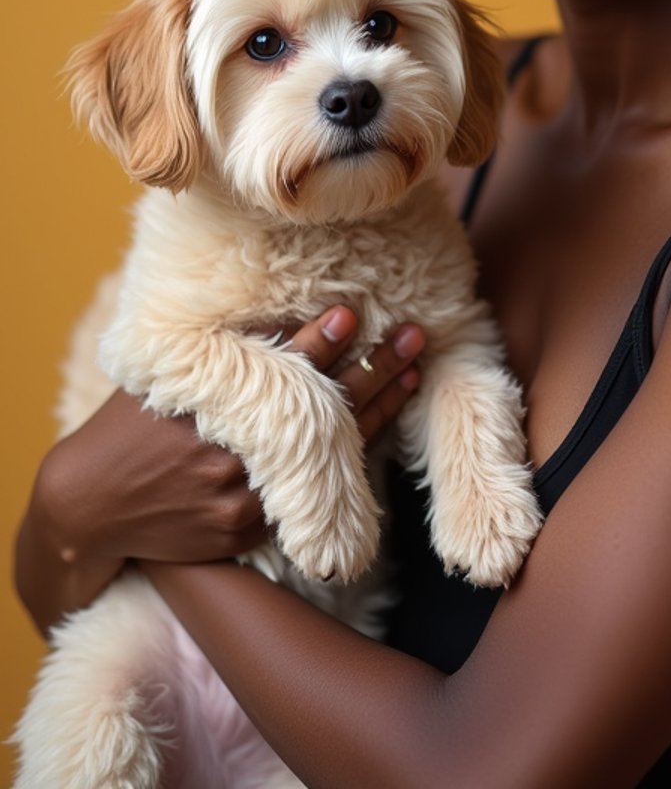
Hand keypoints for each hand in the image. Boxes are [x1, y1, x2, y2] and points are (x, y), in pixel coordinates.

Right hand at [15, 311, 423, 634]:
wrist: (87, 509)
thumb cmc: (130, 425)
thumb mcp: (167, 377)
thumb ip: (217, 351)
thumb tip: (281, 305)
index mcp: (205, 409)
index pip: (276, 373)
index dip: (318, 344)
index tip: (352, 315)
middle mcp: (227, 458)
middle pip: (318, 413)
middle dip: (373, 371)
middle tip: (415, 336)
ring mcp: (239, 503)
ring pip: (325, 458)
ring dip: (377, 413)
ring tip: (414, 372)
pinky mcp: (244, 534)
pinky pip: (309, 497)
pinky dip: (347, 462)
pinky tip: (382, 428)